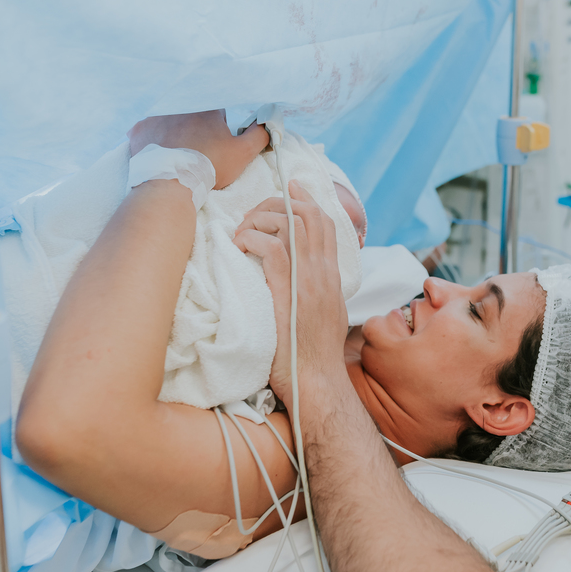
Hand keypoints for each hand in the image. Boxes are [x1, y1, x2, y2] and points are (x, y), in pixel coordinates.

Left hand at [127, 110, 268, 189]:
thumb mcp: (243, 153)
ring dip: (175, 133)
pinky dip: (153, 139)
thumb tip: (268, 122)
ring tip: (178, 155)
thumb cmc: (209, 167)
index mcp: (207, 109)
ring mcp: (157, 116)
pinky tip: (159, 153)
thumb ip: (259, 135)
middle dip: (197, 130)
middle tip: (198, 152)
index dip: (219, 129)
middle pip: (194, 116)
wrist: (170, 184)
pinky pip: (148, 129)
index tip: (217, 144)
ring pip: (171, 121)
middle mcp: (181, 106)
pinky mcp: (140, 129)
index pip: (218, 113)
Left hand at [233, 181, 349, 402]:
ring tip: (242, 234)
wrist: (315, 384)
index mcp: (331, 277)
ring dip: (260, 218)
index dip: (306, 198)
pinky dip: (252, 238)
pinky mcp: (288, 292)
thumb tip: (291, 277)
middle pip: (309, 213)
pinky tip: (240, 247)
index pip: (326, 223)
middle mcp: (323, 273)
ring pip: (290, 222)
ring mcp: (308, 281)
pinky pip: (272, 247)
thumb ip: (310, 293)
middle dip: (278, 201)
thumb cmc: (309, 359)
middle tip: (253, 213)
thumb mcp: (317, 318)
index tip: (288, 186)